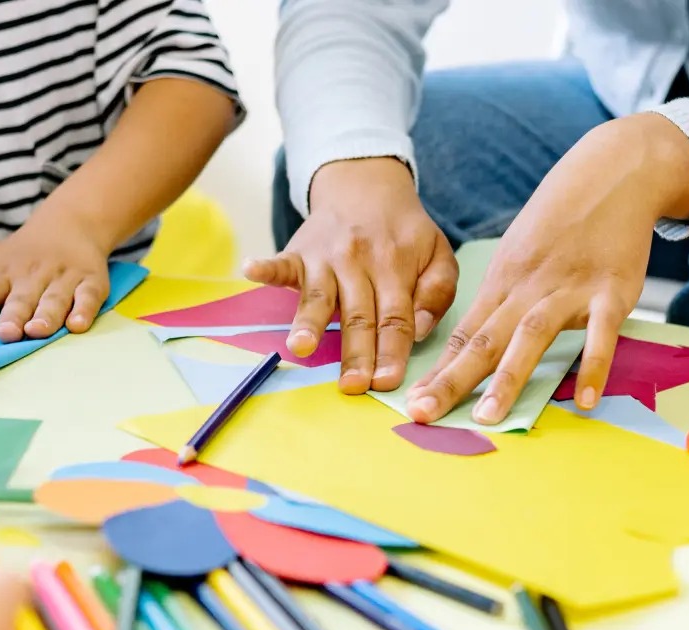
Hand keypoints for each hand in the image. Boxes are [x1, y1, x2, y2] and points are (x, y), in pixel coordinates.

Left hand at [0, 212, 113, 341]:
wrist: (70, 223)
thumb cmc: (22, 254)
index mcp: (4, 273)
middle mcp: (33, 276)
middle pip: (21, 298)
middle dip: (13, 315)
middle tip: (5, 334)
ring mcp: (63, 278)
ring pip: (54, 299)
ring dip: (46, 315)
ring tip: (36, 331)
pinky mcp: (91, 281)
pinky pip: (88, 297)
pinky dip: (84, 310)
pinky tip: (77, 325)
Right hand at [244, 157, 457, 391]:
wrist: (367, 185)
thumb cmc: (405, 232)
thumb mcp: (438, 254)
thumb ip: (437, 291)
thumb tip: (419, 330)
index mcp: (396, 268)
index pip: (395, 318)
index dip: (391, 352)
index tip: (387, 382)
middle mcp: (360, 264)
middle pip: (358, 316)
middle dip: (355, 353)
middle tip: (352, 385)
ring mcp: (326, 258)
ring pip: (319, 297)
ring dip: (309, 322)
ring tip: (300, 346)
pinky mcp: (299, 251)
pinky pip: (281, 262)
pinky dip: (265, 267)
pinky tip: (250, 271)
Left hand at [406, 114, 688, 423]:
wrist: (614, 172)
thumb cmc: (564, 218)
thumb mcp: (520, 251)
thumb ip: (502, 298)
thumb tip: (474, 341)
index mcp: (503, 280)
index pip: (463, 333)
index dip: (437, 370)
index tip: (411, 402)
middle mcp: (528, 287)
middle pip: (483, 340)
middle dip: (451, 380)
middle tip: (422, 413)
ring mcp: (569, 289)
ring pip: (531, 337)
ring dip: (508, 378)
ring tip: (489, 417)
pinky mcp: (612, 291)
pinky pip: (601, 334)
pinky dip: (594, 366)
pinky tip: (588, 400)